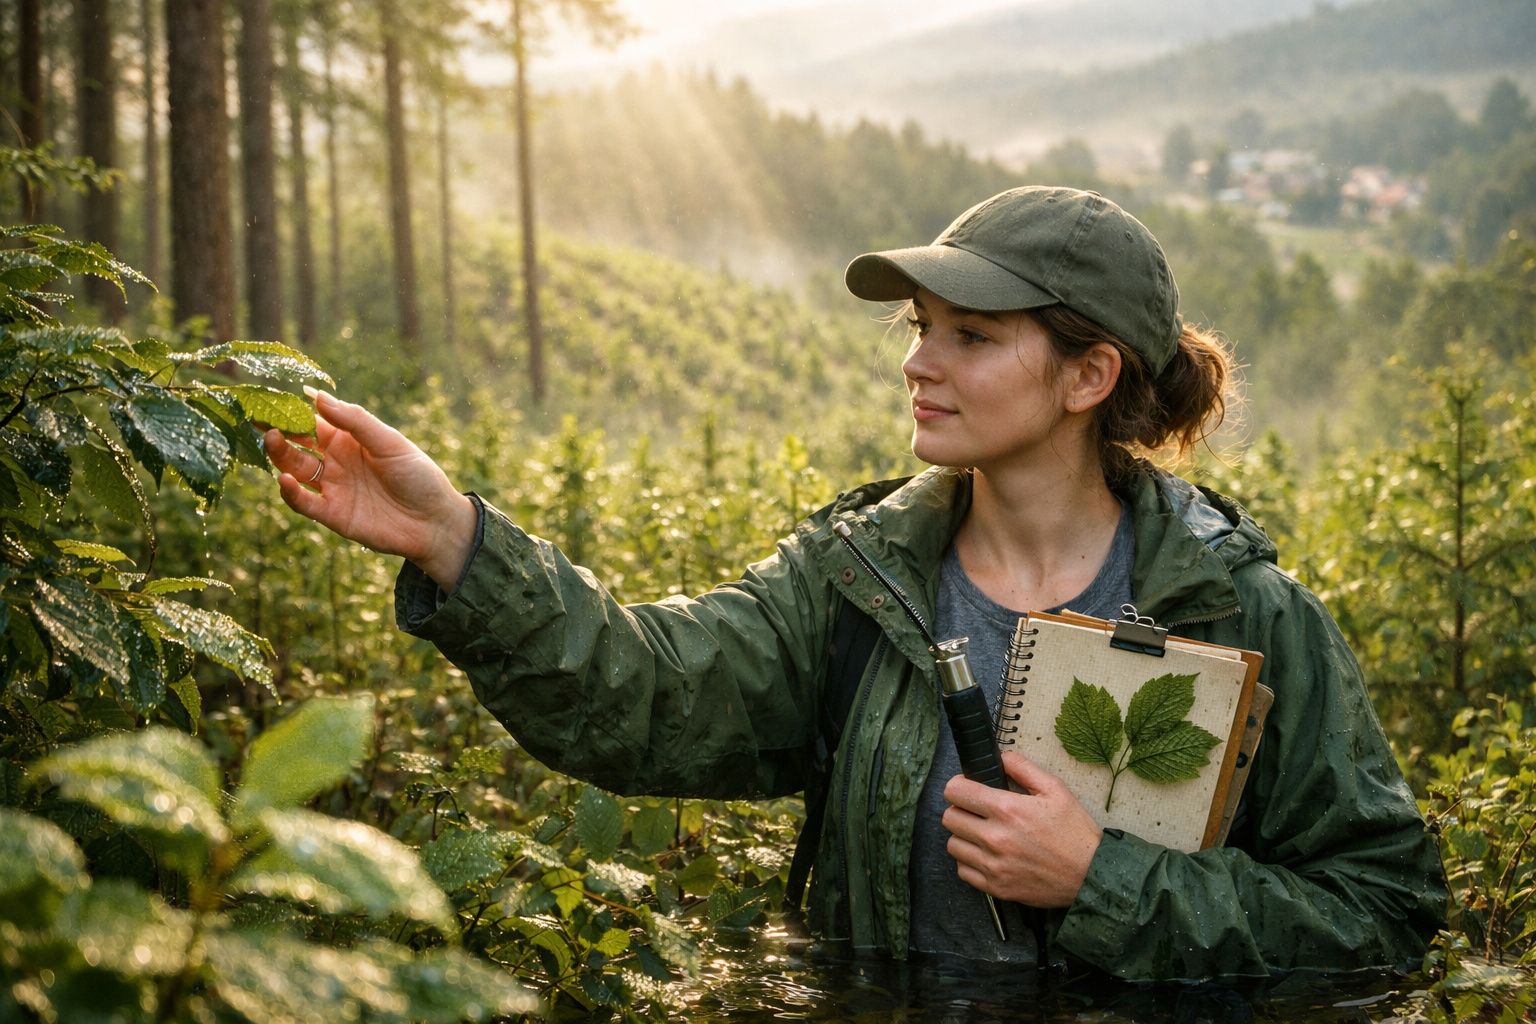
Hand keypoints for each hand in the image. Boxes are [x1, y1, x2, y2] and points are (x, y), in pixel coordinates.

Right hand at [264, 390, 477, 588]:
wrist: (435, 521)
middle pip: (297, 444)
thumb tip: (317, 396)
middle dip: (277, 431)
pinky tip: (285, 480)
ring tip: (271, 439)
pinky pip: (304, 503)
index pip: (313, 420)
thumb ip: (355, 421)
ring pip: (295, 469)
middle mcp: (335, 461)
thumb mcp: (390, 442)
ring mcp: (332, 487)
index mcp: (349, 439)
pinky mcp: (332, 514)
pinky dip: (291, 493)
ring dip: (280, 455)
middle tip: (258, 418)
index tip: (269, 398)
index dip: (291, 411)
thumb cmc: (418, 476)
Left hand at [942, 751, 1102, 907]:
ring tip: (983, 834)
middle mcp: (995, 838)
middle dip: (960, 809)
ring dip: (964, 837)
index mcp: (1007, 809)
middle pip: (949, 817)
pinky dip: (970, 862)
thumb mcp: (1055, 789)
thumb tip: (1000, 757)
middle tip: (977, 812)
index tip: (967, 788)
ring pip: (953, 845)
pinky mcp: (996, 887)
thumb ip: (1023, 768)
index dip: (959, 785)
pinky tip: (987, 856)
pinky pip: (962, 871)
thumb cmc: (1075, 833)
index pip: (955, 791)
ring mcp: (993, 865)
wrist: (1090, 876)